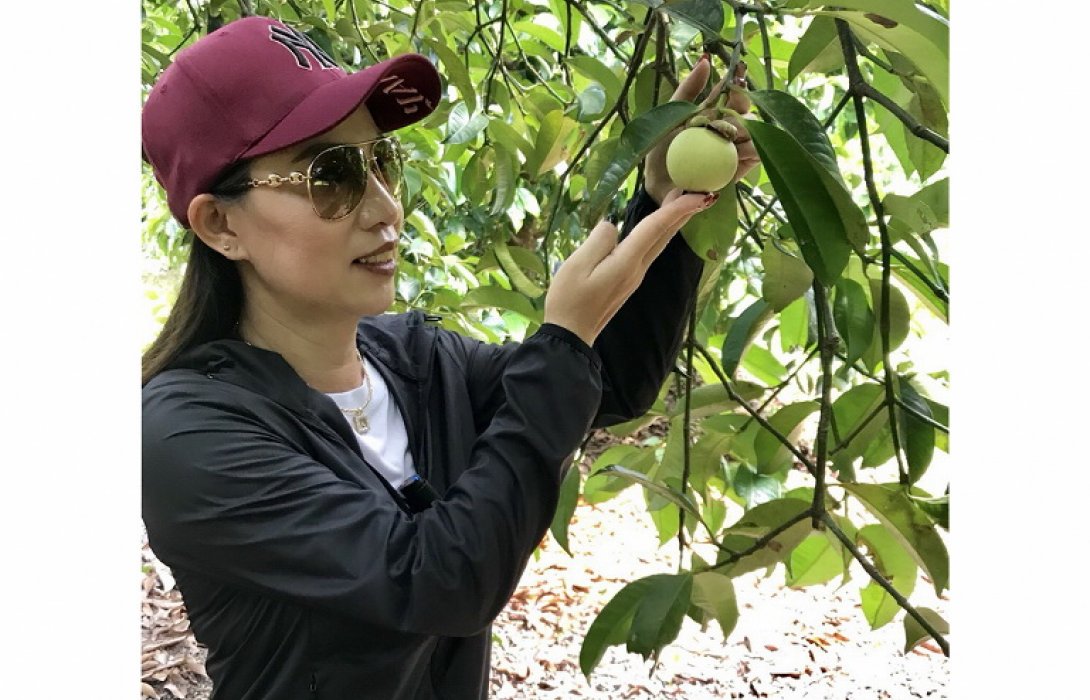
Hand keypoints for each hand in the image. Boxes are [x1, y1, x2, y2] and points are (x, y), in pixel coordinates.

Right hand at [544, 189, 715, 346]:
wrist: (571, 335)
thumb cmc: (568, 300)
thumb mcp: (576, 265)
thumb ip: (599, 241)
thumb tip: (612, 226)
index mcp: (626, 263)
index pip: (656, 228)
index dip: (678, 208)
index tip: (701, 195)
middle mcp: (637, 270)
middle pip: (664, 236)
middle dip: (682, 212)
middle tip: (699, 191)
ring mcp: (634, 278)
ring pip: (658, 244)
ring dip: (671, 222)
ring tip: (680, 201)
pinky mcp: (627, 282)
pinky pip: (647, 252)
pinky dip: (657, 234)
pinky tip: (654, 228)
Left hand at [643, 57, 760, 204]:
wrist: (659, 187)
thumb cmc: (661, 153)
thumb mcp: (671, 117)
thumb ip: (687, 90)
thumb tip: (706, 60)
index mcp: (712, 113)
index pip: (730, 92)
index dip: (737, 80)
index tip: (739, 71)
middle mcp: (726, 127)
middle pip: (744, 110)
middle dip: (740, 106)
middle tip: (726, 112)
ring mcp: (735, 147)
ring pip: (754, 130)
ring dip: (745, 128)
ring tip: (729, 134)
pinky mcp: (741, 166)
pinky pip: (756, 154)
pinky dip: (753, 148)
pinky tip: (741, 148)